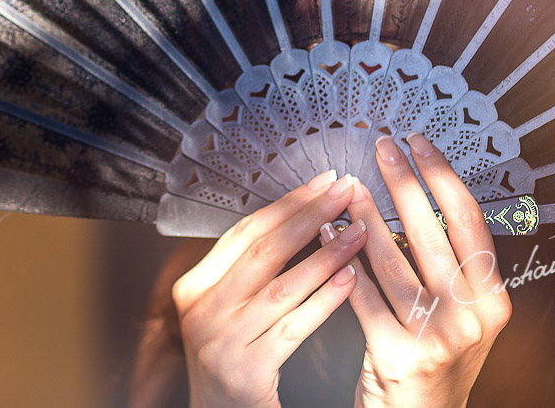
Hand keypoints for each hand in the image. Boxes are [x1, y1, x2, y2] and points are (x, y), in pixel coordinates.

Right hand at [172, 170, 366, 407]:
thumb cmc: (231, 362)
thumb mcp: (226, 310)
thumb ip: (249, 271)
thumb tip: (299, 218)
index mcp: (195, 286)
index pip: (245, 231)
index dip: (287, 203)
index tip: (321, 182)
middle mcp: (201, 309)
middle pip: (262, 248)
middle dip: (309, 214)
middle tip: (344, 191)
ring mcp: (220, 340)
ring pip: (282, 285)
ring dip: (326, 254)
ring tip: (359, 232)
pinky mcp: (245, 371)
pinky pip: (293, 326)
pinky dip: (324, 300)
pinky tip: (349, 281)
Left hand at [346, 134, 510, 407]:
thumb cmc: (437, 363)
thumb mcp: (460, 315)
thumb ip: (450, 268)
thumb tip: (419, 198)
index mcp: (493, 297)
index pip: (469, 221)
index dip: (443, 176)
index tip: (420, 145)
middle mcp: (472, 314)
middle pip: (432, 231)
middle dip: (404, 182)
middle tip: (382, 147)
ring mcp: (438, 335)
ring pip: (392, 259)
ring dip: (365, 217)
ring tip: (347, 188)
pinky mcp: (399, 354)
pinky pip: (363, 295)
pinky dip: (342, 259)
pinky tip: (329, 234)